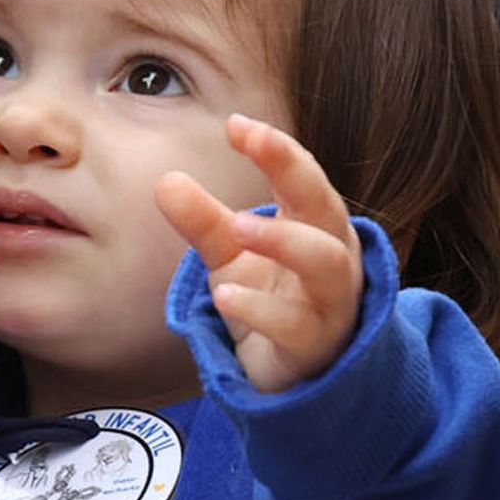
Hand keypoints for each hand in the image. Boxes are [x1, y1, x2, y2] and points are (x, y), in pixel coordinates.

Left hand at [155, 115, 363, 393]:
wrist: (293, 375)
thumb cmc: (272, 300)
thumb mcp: (231, 256)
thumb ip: (203, 221)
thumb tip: (166, 181)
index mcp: (316, 225)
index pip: (304, 177)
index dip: (277, 149)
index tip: (237, 124)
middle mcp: (334, 256)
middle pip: (327, 207)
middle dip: (295, 171)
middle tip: (254, 145)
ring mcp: (330, 302)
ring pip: (324, 264)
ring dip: (283, 240)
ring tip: (236, 225)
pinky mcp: (315, 346)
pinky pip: (296, 325)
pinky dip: (261, 309)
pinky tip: (224, 295)